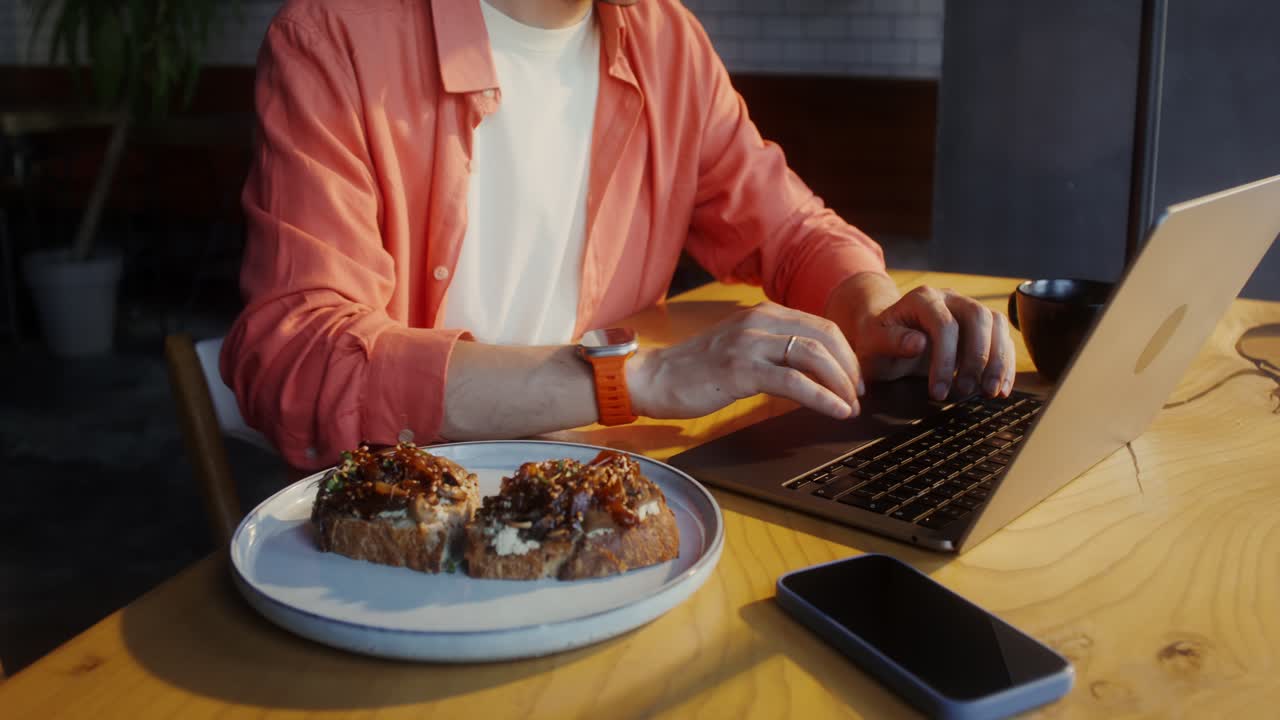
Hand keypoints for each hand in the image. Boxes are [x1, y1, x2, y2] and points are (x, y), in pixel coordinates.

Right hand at [627, 302, 865, 419]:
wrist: (653, 378)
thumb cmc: (694, 370)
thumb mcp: (740, 348)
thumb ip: (772, 349)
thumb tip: (810, 369)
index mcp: (762, 313)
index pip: (820, 326)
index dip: (845, 354)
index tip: (853, 379)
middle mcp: (759, 321)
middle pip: (825, 337)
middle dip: (850, 368)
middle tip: (858, 394)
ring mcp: (750, 343)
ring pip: (814, 356)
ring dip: (841, 383)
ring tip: (850, 406)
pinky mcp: (741, 370)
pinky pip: (794, 381)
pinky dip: (823, 397)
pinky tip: (836, 410)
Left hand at [827, 273, 1016, 400]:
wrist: (887, 339)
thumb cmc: (879, 341)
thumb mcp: (874, 344)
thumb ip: (891, 342)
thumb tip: (919, 343)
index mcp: (922, 298)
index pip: (944, 324)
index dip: (945, 360)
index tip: (939, 392)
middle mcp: (949, 298)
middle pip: (978, 317)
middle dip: (978, 357)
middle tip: (967, 391)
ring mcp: (967, 309)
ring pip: (996, 324)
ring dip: (998, 360)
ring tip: (990, 392)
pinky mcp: (980, 326)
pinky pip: (1002, 338)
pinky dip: (1005, 363)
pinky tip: (1001, 388)